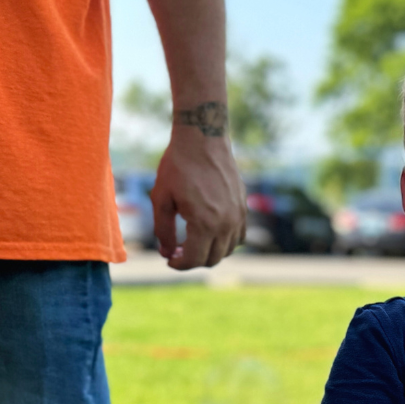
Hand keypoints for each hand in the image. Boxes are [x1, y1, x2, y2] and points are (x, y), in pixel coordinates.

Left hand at [151, 123, 245, 268]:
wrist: (203, 139)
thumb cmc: (178, 166)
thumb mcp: (161, 198)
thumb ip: (163, 230)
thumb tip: (167, 253)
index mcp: (204, 223)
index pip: (194, 259)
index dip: (179, 264)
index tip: (168, 259)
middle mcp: (225, 224)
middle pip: (212, 259)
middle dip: (193, 261)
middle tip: (177, 251)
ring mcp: (238, 217)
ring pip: (227, 251)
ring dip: (209, 252)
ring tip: (192, 242)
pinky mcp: (243, 209)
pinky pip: (238, 238)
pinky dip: (224, 242)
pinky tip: (209, 232)